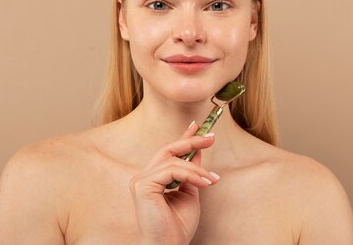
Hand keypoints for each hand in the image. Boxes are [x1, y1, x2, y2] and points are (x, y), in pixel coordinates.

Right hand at [130, 121, 219, 244]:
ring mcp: (141, 180)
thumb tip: (197, 150)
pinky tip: (204, 183)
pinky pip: (172, 170)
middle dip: (191, 140)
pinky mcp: (142, 186)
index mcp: (153, 178)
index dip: (183, 137)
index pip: (168, 152)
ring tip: (212, 179)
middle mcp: (144, 177)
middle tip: (211, 138)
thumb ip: (191, 172)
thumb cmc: (178, 226)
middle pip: (168, 149)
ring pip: (173, 160)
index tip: (197, 125)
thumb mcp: (190, 192)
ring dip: (198, 169)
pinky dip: (191, 174)